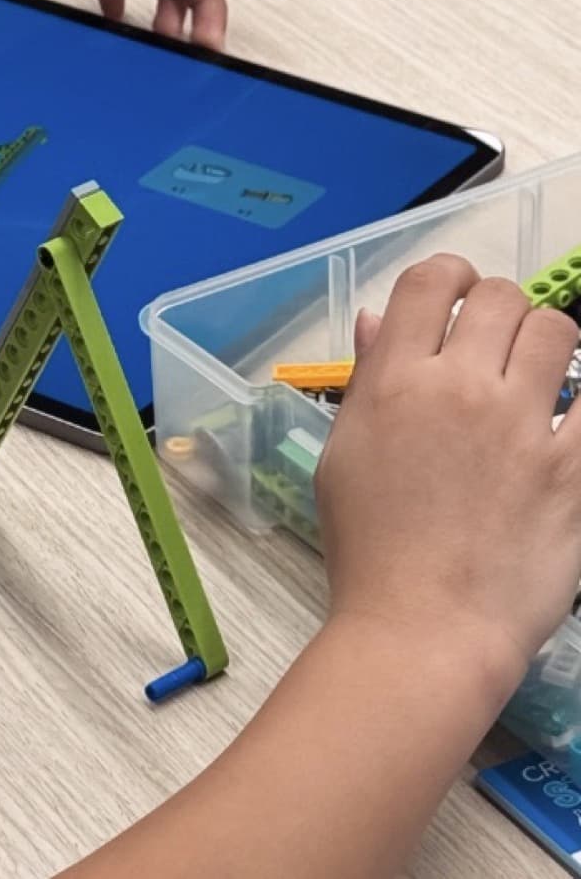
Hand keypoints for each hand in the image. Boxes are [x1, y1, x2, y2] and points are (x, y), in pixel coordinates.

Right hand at [315, 255, 580, 693]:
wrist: (422, 627)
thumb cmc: (368, 545)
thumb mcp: (344, 453)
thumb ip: (367, 378)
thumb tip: (379, 317)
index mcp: (395, 382)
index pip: (431, 281)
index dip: (447, 275)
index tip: (452, 298)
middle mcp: (459, 388)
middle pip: (500, 297)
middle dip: (497, 308)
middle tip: (491, 348)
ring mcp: (523, 428)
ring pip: (559, 333)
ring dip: (547, 343)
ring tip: (535, 378)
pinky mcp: (575, 471)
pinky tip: (565, 421)